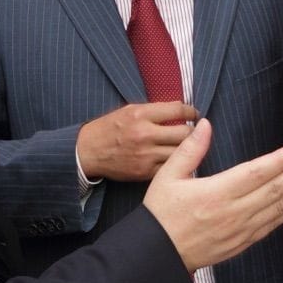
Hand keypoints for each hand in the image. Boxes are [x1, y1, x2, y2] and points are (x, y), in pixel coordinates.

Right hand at [77, 102, 198, 181]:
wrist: (88, 152)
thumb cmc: (110, 128)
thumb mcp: (129, 110)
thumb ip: (154, 110)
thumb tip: (180, 109)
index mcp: (140, 115)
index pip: (178, 110)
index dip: (191, 112)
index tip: (193, 114)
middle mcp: (144, 134)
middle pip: (185, 133)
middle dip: (194, 131)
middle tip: (194, 131)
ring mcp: (145, 155)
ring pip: (181, 152)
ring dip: (188, 148)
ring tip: (188, 145)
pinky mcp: (145, 172)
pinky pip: (170, 167)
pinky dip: (177, 163)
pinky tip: (177, 159)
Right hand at [144, 119, 282, 271]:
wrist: (157, 255)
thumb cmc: (160, 214)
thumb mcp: (167, 176)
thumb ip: (189, 149)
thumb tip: (205, 124)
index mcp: (215, 193)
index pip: (255, 174)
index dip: (280, 161)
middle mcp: (232, 212)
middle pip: (274, 190)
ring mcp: (240, 230)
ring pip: (277, 208)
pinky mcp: (242, 243)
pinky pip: (271, 225)